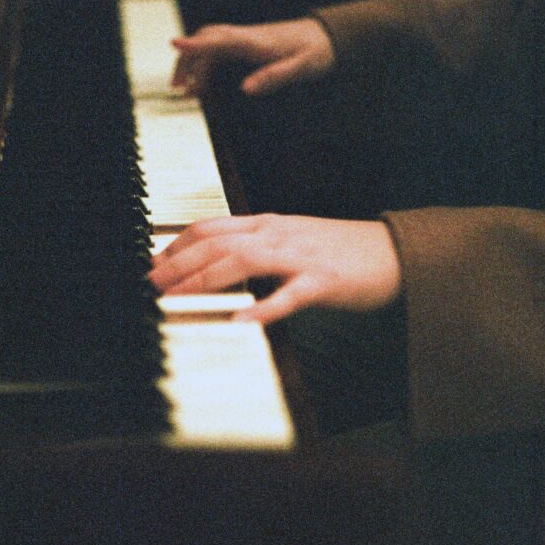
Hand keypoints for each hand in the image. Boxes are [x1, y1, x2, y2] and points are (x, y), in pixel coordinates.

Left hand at [149, 214, 402, 324]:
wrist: (393, 252)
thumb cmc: (342, 249)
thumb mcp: (292, 239)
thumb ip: (257, 246)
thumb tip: (217, 263)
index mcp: (269, 224)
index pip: (212, 227)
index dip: (177, 245)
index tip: (152, 264)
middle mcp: (279, 234)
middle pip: (218, 243)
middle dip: (179, 264)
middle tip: (151, 284)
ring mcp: (300, 256)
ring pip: (243, 261)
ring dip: (205, 279)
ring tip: (178, 296)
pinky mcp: (323, 281)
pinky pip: (289, 294)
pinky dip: (263, 307)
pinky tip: (241, 320)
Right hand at [171, 18, 333, 95]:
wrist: (325, 36)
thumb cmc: (315, 51)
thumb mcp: (301, 68)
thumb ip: (274, 77)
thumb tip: (246, 89)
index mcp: (256, 41)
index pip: (219, 39)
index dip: (196, 42)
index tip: (174, 43)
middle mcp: (246, 37)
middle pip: (206, 40)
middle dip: (187, 60)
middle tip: (178, 87)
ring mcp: (244, 39)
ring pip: (209, 46)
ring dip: (194, 65)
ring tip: (187, 91)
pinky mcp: (246, 45)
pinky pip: (218, 52)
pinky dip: (205, 66)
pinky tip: (204, 84)